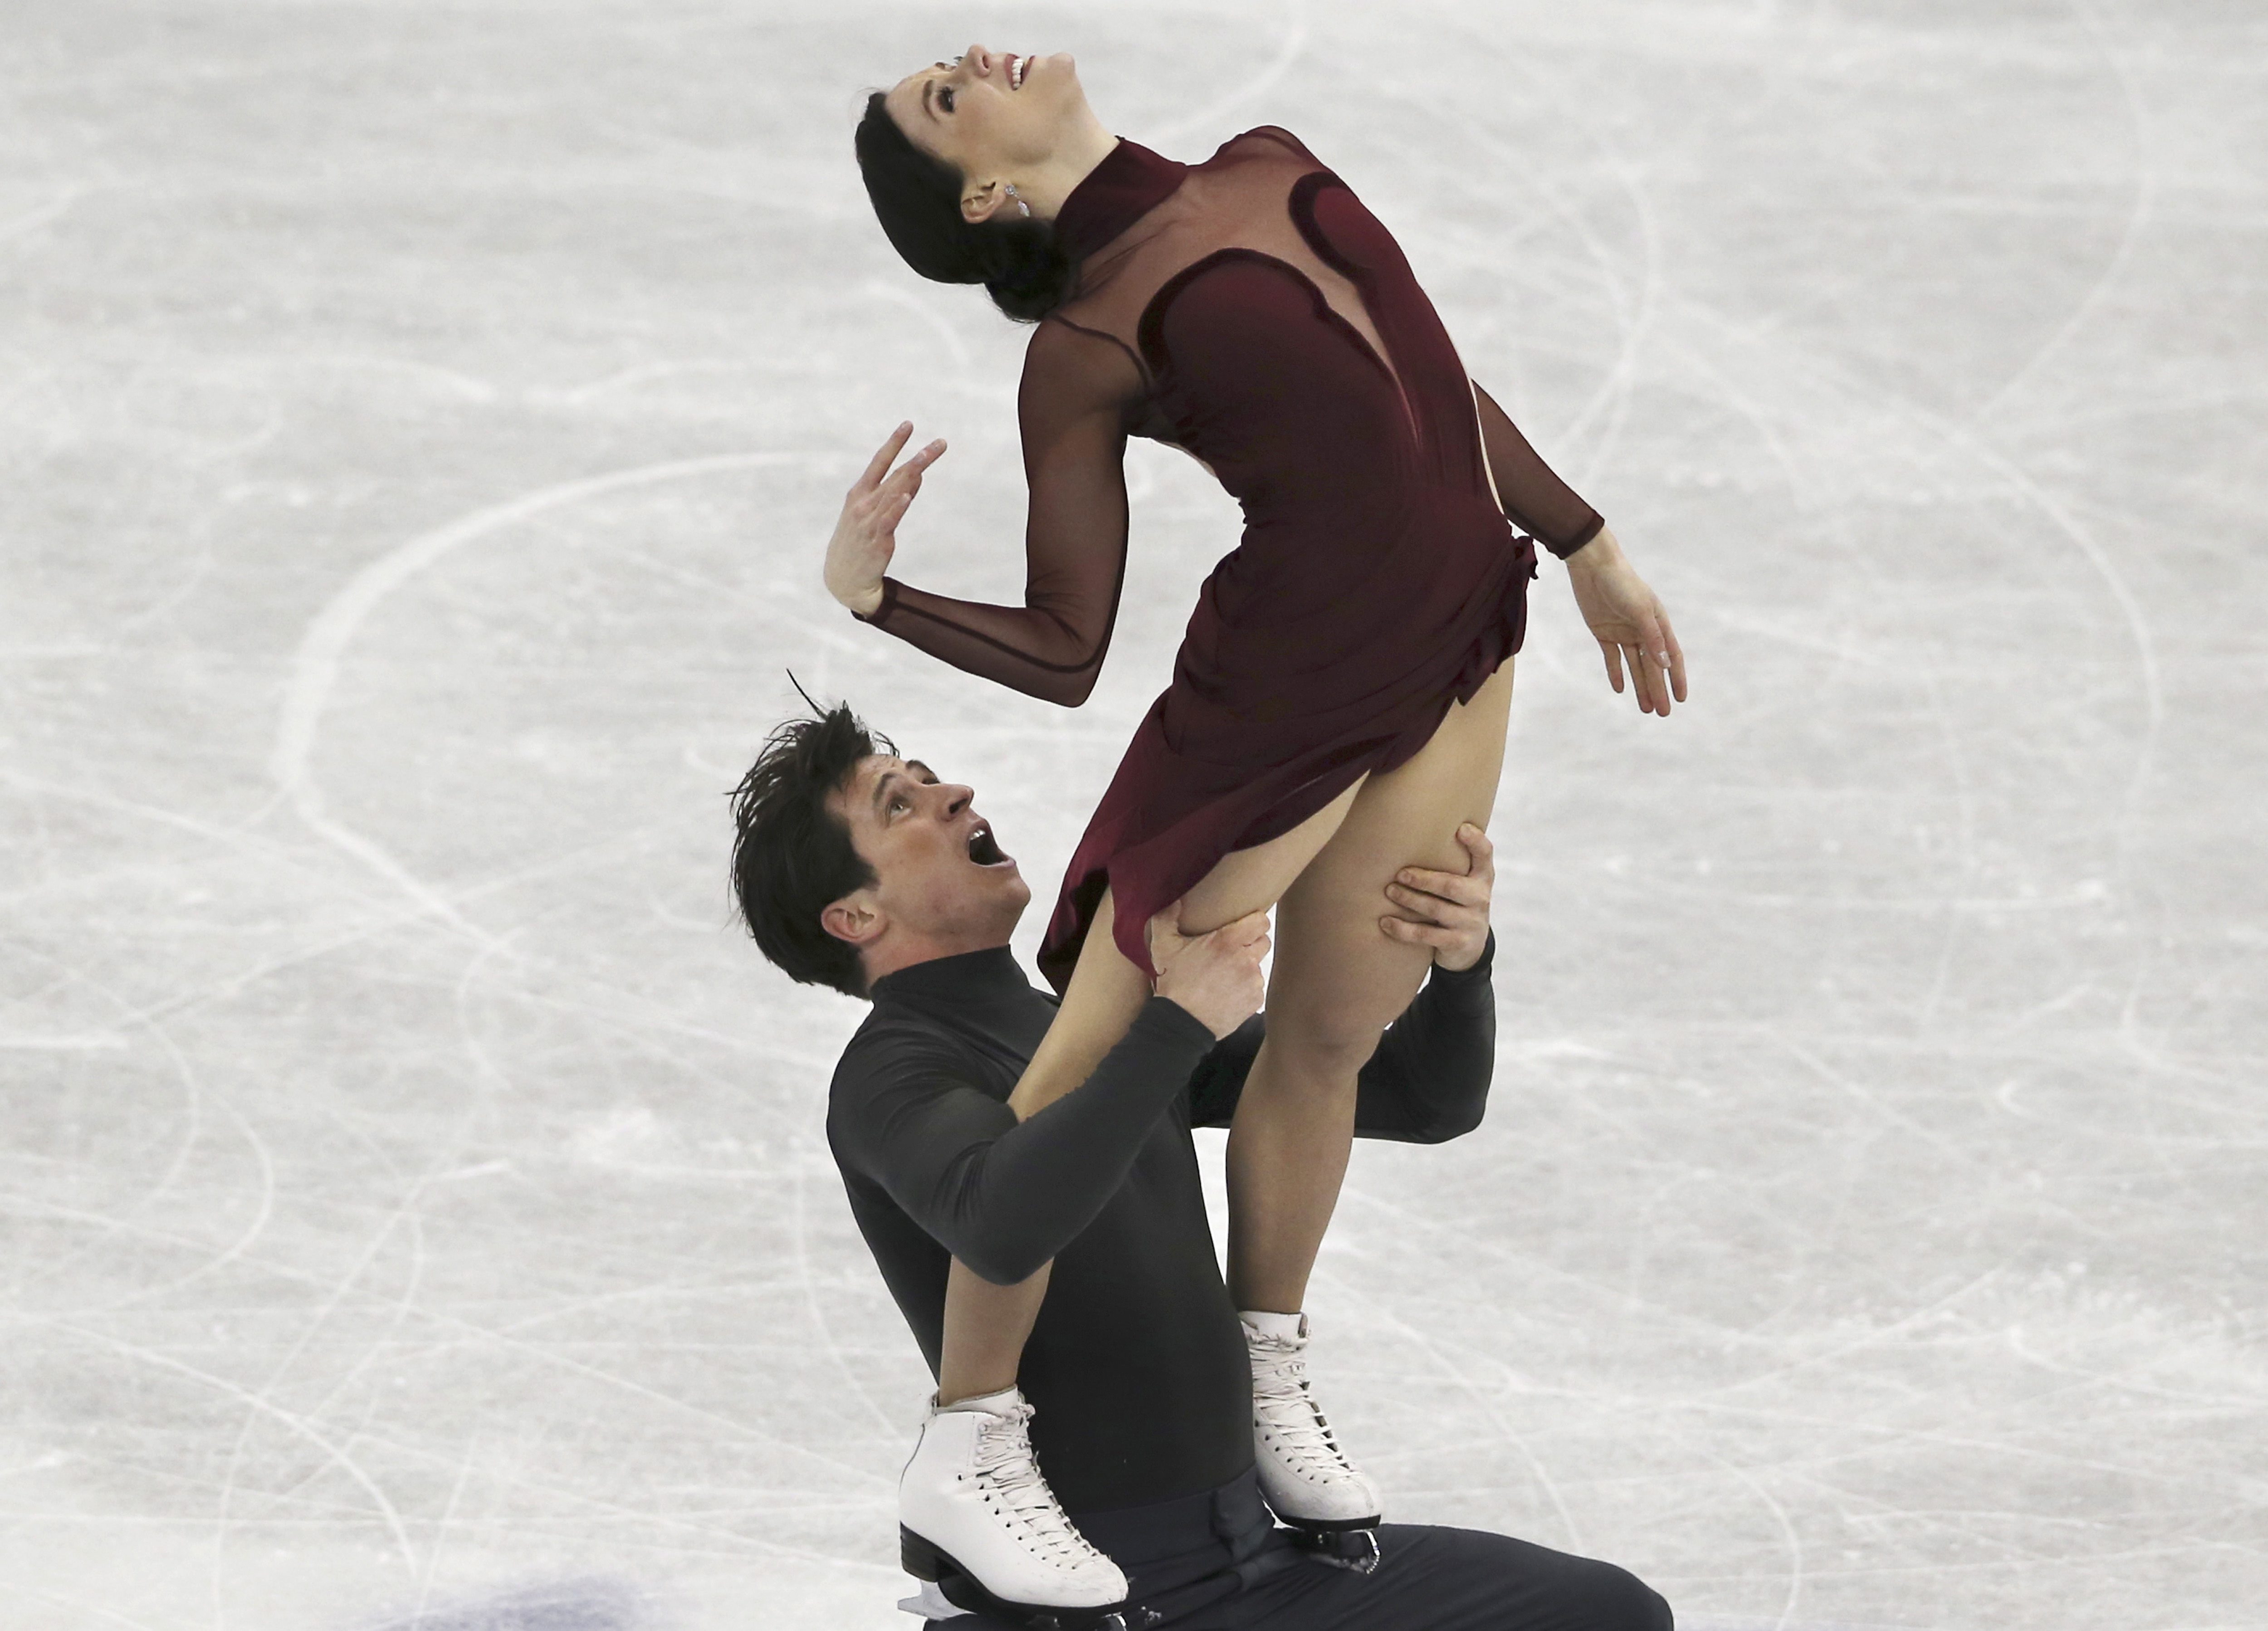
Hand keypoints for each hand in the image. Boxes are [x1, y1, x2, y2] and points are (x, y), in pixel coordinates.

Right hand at [826, 422, 946, 615]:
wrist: (843, 578)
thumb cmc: (858, 542)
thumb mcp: (872, 514)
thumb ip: (895, 495)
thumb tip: (918, 476)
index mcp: (859, 492)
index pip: (879, 461)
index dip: (894, 443)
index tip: (909, 424)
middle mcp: (863, 503)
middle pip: (896, 475)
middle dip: (919, 458)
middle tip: (941, 443)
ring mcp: (869, 520)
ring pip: (895, 493)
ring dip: (913, 474)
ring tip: (928, 458)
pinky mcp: (877, 539)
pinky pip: (889, 520)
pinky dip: (897, 507)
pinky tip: (907, 495)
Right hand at [1149, 905, 1270, 1039]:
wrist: (1181, 1023)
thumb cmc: (1174, 983)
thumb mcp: (1163, 947)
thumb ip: (1167, 918)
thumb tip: (1177, 902)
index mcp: (1228, 941)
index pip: (1261, 921)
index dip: (1254, 921)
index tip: (1243, 925)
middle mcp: (1246, 959)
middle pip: (1263, 941)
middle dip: (1251, 942)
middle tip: (1231, 949)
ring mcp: (1253, 981)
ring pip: (1258, 965)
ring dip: (1246, 966)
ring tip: (1225, 974)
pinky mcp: (1255, 1000)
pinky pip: (1256, 987)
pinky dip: (1245, 987)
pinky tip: (1227, 991)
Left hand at [1381, 823, 1493, 970]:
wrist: (1470, 947)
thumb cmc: (1457, 902)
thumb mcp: (1463, 881)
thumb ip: (1451, 860)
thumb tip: (1409, 828)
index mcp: (1482, 877)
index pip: (1485, 855)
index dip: (1476, 842)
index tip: (1460, 828)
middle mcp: (1480, 898)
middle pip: (1452, 885)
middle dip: (1424, 879)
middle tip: (1400, 873)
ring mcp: (1470, 922)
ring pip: (1436, 909)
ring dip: (1410, 900)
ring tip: (1390, 891)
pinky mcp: (1458, 943)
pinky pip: (1426, 935)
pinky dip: (1403, 929)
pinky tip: (1385, 922)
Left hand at [1566, 528, 1686, 715]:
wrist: (1593, 566)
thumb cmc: (1621, 583)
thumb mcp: (1639, 610)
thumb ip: (1652, 637)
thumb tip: (1665, 664)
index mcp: (1658, 624)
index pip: (1671, 657)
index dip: (1676, 678)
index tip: (1681, 699)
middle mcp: (1643, 630)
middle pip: (1652, 667)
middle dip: (1658, 690)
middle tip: (1662, 713)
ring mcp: (1623, 632)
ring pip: (1634, 666)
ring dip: (1639, 686)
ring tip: (1645, 708)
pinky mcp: (1603, 632)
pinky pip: (1612, 658)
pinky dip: (1616, 673)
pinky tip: (1620, 690)